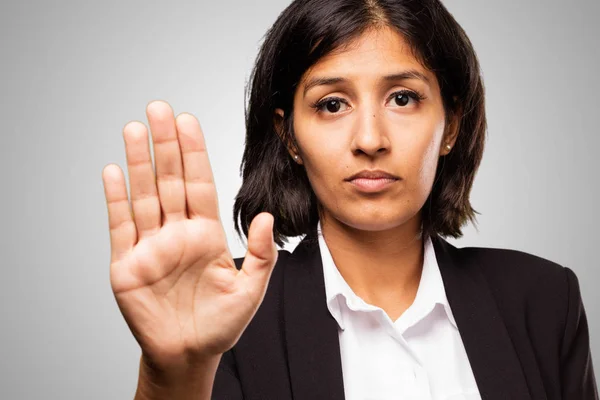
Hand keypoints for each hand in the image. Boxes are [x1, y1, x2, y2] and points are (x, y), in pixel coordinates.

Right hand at [102, 100, 277, 370]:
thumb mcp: (251, 290)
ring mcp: (151, 246)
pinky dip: (116, 199)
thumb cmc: (220, 324)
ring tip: (135, 129)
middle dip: (165, 145)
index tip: (189, 122)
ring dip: (138, 163)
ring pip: (144, 196)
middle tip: (159, 109)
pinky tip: (113, 171)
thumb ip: (263, 255)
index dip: (194, 153)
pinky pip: (120, 226)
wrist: (188, 354)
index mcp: (206, 234)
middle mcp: (177, 233)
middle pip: (170, 181)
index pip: (199, 184)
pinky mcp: (127, 264)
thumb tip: (268, 218)